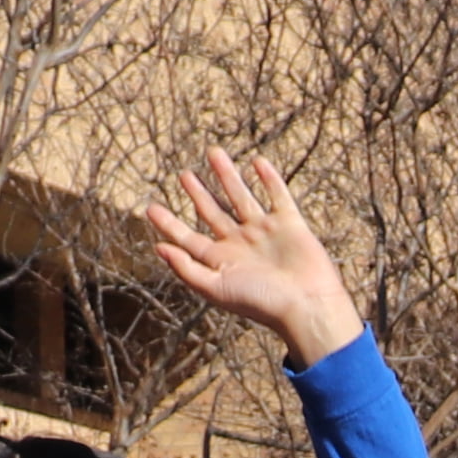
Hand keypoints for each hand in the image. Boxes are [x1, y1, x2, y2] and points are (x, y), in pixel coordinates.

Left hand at [141, 151, 365, 364]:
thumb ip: (186, 269)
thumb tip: (158, 247)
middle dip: (198, 193)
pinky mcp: (289, 224)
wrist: (306, 305)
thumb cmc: (261, 303)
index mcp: (221, 260)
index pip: (188, 238)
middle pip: (214, 212)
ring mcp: (265, 232)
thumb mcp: (216, 288)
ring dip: (227, 176)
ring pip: (241, 197)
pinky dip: (269, 179)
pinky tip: (258, 163)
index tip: (150, 208)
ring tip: (214, 153)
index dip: (169, 224)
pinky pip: (277, 196)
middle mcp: (241, 243)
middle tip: (184, 175)